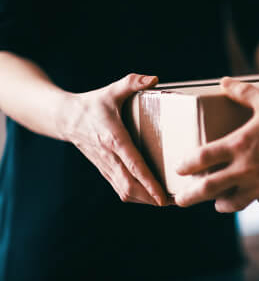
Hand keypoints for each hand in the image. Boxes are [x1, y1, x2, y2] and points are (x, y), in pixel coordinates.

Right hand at [59, 74, 166, 205]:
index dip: (149, 182)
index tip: (162, 195)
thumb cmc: (92, 103)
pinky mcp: (104, 169)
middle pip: (130, 186)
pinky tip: (149, 196)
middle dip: (151, 197)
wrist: (64, 117)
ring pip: (124, 191)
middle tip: (173, 201)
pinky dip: (135, 195)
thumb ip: (132, 82)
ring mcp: (105, 165)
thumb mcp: (112, 90)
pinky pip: (119, 188)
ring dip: (144, 200)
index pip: (133, 165)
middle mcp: (109, 156)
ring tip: (165, 201)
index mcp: (114, 139)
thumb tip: (153, 79)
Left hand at [174, 78, 258, 211]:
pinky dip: (256, 198)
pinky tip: (257, 194)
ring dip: (222, 203)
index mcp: (238, 145)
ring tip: (218, 203)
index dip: (187, 164)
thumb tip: (225, 81)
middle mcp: (244, 170)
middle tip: (181, 201)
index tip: (179, 168)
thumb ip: (244, 93)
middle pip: (208, 189)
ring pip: (232, 203)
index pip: (202, 158)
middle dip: (190, 197)